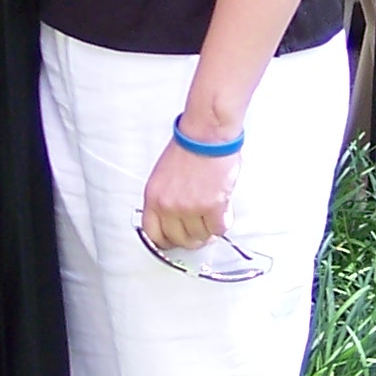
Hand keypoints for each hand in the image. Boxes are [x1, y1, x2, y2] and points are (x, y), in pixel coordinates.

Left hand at [141, 135, 239, 251]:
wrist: (207, 134)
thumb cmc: (189, 147)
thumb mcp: (163, 175)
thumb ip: (165, 199)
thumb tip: (174, 219)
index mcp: (153, 197)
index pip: (153, 235)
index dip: (166, 241)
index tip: (175, 240)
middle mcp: (169, 206)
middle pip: (178, 240)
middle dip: (191, 238)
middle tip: (200, 230)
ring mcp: (190, 208)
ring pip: (200, 237)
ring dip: (208, 230)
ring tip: (212, 216)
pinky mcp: (212, 206)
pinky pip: (218, 229)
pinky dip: (222, 223)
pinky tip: (222, 212)